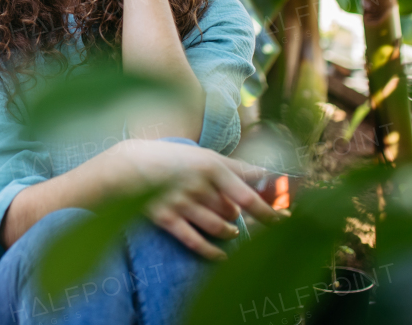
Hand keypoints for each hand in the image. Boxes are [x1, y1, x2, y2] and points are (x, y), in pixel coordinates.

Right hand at [108, 139, 282, 258]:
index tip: (283, 219)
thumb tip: (265, 175)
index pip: (247, 194)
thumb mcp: (203, 155)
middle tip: (236, 213)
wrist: (128, 165)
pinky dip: (211, 251)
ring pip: (218, 227)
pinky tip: (221, 256)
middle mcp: (199, 186)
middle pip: (232, 212)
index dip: (267, 210)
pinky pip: (195, 241)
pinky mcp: (167, 219)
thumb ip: (235, 167)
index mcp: (211, 167)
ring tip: (231, 231)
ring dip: (229, 232)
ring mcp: (182, 203)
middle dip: (237, 215)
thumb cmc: (171, 158)